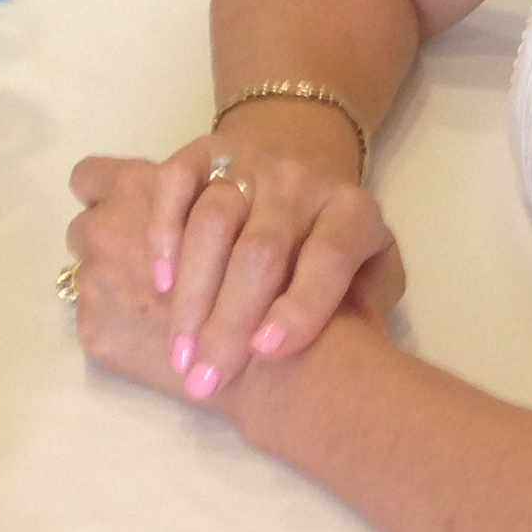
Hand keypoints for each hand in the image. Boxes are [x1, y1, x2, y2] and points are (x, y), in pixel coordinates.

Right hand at [65, 131, 401, 406]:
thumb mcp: (370, 278)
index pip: (329, 255)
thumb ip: (365, 311)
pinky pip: (176, 182)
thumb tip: (343, 360)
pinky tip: (161, 283)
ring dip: (193, 292)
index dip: (301, 305)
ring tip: (180, 349)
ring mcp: (251, 161)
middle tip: (205, 380)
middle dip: (229, 321)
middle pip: (261, 249)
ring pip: (214, 220)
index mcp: (353, 212)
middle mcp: (302, 180)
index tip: (265, 352)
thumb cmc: (333, 251)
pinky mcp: (205, 151)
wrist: (304, 177)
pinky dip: (164, 231)